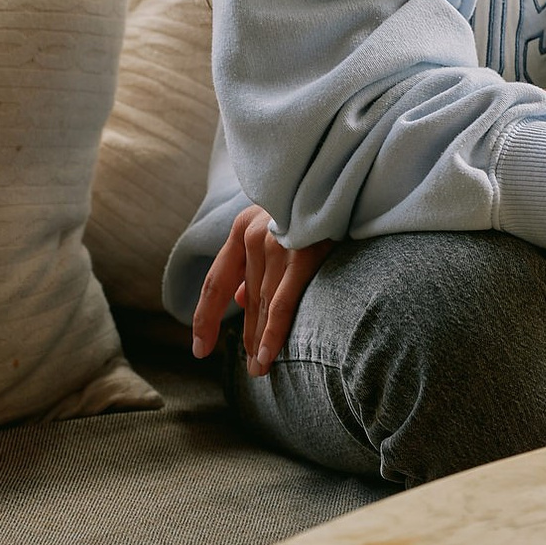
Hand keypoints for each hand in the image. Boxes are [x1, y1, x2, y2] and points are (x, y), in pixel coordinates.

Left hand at [192, 204, 333, 375]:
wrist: (346, 173)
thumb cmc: (316, 202)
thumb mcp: (278, 223)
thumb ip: (255, 258)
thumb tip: (240, 297)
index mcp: (243, 226)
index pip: (216, 282)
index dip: (205, 318)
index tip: (199, 349)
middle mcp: (252, 234)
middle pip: (246, 300)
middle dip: (246, 337)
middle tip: (252, 370)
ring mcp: (275, 244)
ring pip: (263, 305)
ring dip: (259, 342)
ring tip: (260, 371)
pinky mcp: (302, 254)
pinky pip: (282, 303)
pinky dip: (272, 333)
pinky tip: (265, 357)